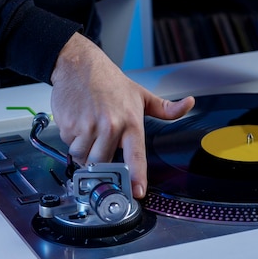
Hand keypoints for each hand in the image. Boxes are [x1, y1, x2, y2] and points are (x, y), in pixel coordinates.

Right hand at [50, 33, 194, 197]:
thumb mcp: (142, 94)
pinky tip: (79, 124)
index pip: (136, 156)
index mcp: (131, 121)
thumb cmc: (111, 82)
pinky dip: (73, 141)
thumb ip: (166, 108)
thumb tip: (189, 104)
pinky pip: (70, 146)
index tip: (137, 192)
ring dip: (86, 152)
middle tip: (103, 143)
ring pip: (85, 158)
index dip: (137, 176)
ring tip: (91, 132)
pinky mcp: (68, 125)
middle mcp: (110, 125)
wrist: (80, 66)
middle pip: (104, 162)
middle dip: (103, 160)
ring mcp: (88, 126)